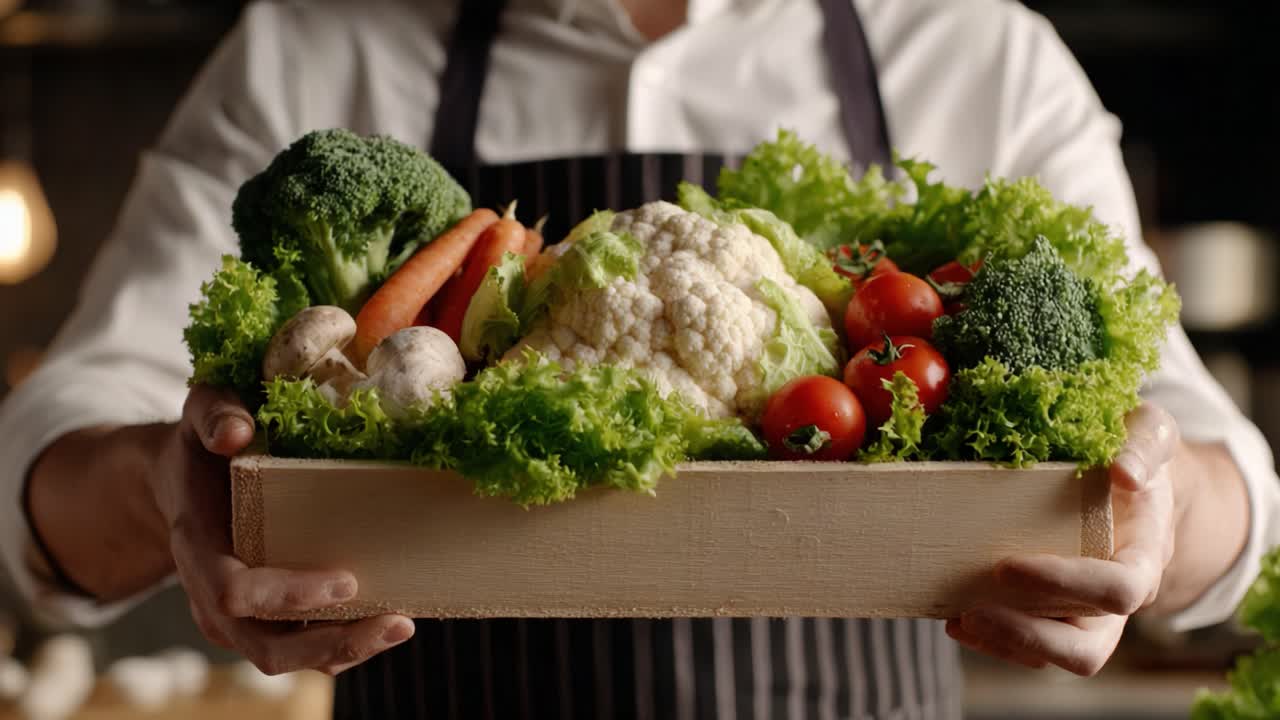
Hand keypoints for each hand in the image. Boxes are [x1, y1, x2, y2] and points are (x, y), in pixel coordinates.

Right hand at [151, 385, 414, 674]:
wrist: (185, 480)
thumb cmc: (201, 443)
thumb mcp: (201, 410)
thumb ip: (214, 412)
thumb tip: (237, 432)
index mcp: (196, 547)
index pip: (234, 592)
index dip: (287, 594)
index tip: (346, 580)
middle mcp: (211, 596)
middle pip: (265, 647)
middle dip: (331, 643)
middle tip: (396, 621)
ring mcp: (237, 617)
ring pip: (287, 658)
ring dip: (347, 651)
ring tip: (401, 625)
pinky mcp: (264, 619)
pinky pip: (301, 648)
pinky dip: (343, 645)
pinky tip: (388, 621)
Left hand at [945, 403, 1178, 675]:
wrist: (1131, 478)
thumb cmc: (1134, 450)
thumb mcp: (1151, 432)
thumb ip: (1146, 445)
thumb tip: (1124, 472)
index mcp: (1145, 557)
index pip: (1118, 589)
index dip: (1065, 583)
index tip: (1007, 565)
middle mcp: (1116, 598)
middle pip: (1086, 646)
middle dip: (1028, 634)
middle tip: (973, 609)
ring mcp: (1086, 612)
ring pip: (1054, 654)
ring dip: (1005, 642)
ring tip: (958, 619)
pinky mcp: (1055, 614)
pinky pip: (1029, 645)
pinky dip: (992, 640)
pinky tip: (953, 618)